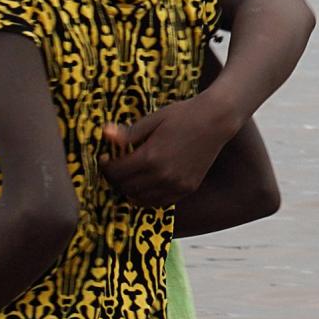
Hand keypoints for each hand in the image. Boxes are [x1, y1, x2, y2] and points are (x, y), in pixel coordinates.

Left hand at [101, 93, 239, 207]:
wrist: (215, 120)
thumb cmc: (183, 115)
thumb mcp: (153, 119)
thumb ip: (129, 133)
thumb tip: (104, 133)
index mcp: (150, 157)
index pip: (117, 171)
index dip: (105, 167)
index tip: (103, 159)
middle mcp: (162, 175)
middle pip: (126, 187)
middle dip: (115, 179)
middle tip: (113, 169)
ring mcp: (176, 185)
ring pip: (141, 198)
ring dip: (129, 190)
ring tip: (127, 178)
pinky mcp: (187, 189)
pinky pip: (160, 202)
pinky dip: (148, 198)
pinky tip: (145, 186)